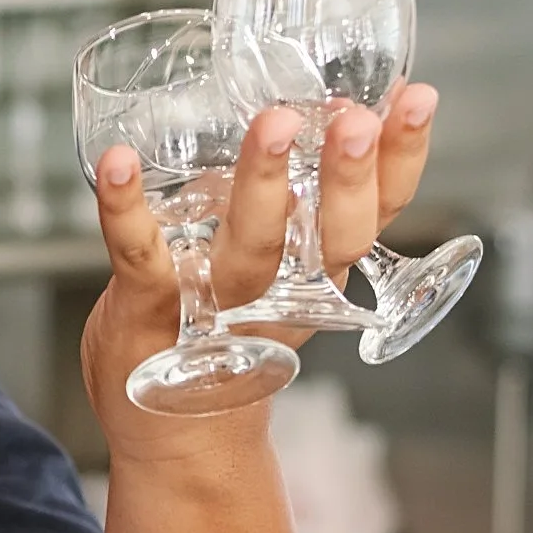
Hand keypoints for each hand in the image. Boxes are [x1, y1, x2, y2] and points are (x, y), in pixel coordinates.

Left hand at [81, 81, 438, 447]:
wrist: (171, 432)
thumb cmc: (225, 333)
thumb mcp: (282, 271)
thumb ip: (297, 201)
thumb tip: (316, 105)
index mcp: (317, 274)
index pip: (374, 214)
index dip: (400, 160)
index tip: (414, 100)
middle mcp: (279, 291)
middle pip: (330, 235)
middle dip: (347, 177)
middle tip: (355, 120)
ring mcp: (214, 303)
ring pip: (250, 247)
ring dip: (264, 186)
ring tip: (275, 125)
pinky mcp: (148, 307)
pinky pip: (139, 254)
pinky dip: (125, 207)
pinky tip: (118, 163)